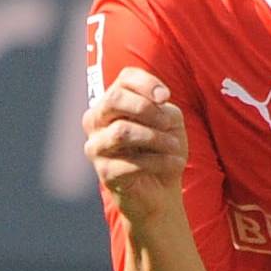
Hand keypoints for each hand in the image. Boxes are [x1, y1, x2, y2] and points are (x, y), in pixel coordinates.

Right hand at [82, 66, 187, 222]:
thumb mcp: (168, 120)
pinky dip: (159, 161)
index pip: (124, 79)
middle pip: (114, 99)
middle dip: (147, 109)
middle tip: (167, 124)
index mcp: (111, 103)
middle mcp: (96, 121)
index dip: (146, 83)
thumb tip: (157, 102)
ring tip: (174, 147)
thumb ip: (161, 105)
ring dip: (156, 138)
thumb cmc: (162, 149)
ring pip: (122, 131)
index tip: (166, 97)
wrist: (161, 191)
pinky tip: (174, 164)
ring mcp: (96, 147)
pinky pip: (131, 162)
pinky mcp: (104, 172)